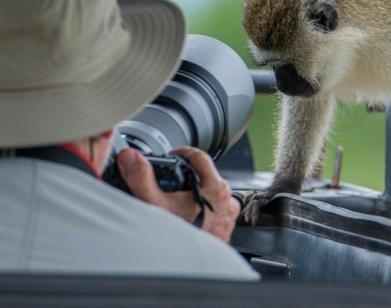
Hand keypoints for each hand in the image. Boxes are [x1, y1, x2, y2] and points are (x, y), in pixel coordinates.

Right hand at [117, 147, 239, 242]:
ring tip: (177, 199)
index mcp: (214, 187)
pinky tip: (188, 214)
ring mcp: (227, 214)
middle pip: (206, 174)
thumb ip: (140, 177)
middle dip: (187, 174)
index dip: (182, 152)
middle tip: (171, 179)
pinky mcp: (225, 227)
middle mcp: (226, 198)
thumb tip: (130, 157)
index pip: (200, 156)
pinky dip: (203, 207)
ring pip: (211, 192)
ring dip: (196, 191)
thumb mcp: (153, 204)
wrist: (186, 270)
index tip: (171, 156)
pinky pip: (216, 208)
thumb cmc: (175, 242)